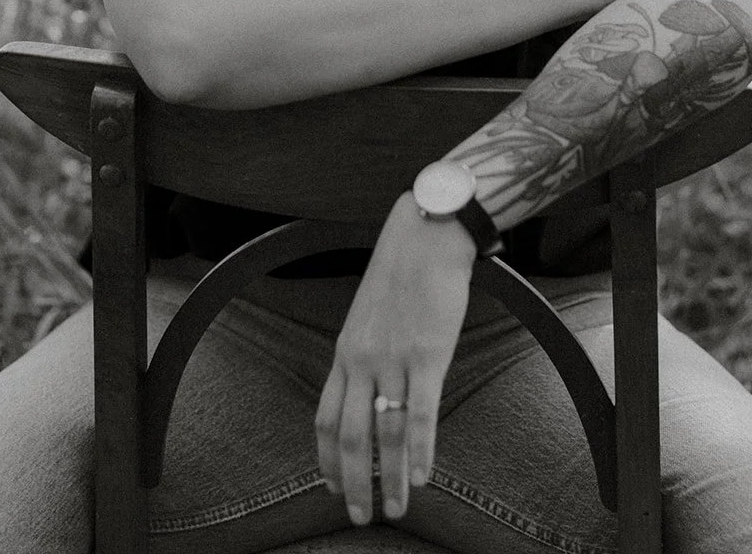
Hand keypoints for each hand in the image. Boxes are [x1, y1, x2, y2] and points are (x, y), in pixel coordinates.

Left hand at [314, 191, 475, 526]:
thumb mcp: (368, 315)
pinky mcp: (426, 354)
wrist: (427, 235)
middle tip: (361, 516)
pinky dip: (419, 451)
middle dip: (353, 482)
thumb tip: (369, 391)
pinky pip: (419, 414)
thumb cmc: (402, 273)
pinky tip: (422, 477)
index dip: (327, 459)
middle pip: (348, 435)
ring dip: (388, 478)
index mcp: (345, 351)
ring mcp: (393, 359)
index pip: (325, 418)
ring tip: (395, 508)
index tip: (332, 487)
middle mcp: (362, 360)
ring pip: (384, 433)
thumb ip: (364, 353)